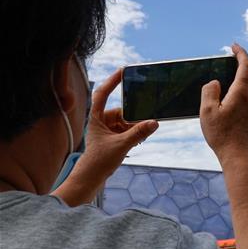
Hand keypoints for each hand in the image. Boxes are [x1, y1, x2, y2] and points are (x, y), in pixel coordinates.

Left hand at [68, 68, 159, 188]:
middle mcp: (101, 121)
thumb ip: (138, 133)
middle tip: (147, 118)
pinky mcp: (113, 138)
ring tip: (142, 134)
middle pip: (122, 111)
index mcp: (96, 118)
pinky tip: (141, 139)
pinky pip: (128, 129)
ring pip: (127, 121)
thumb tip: (154, 122)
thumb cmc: (98, 160)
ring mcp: (107, 130)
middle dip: (134, 116)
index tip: (123, 71)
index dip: (112, 81)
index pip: (103, 94)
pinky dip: (135, 133)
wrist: (91, 177)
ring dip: (136, 126)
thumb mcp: (121, 145)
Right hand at [200, 43, 247, 164]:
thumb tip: (215, 82)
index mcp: (243, 92)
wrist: (242, 158)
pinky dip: (240, 100)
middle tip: (225, 65)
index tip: (234, 46)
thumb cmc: (223, 136)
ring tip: (223, 90)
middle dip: (237, 69)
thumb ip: (209, 92)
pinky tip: (229, 110)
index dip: (240, 53)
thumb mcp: (207, 111)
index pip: (246, 65)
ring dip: (238, 87)